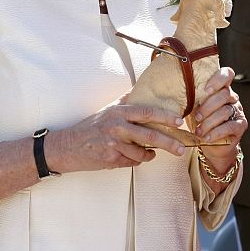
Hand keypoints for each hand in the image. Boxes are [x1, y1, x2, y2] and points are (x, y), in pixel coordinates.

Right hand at [62, 99, 185, 170]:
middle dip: (169, 143)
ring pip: (142, 153)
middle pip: (150, 135)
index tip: (179, 121)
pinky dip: (137, 160)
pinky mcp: (111, 160)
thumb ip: (125, 101)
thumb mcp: (108, 110)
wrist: (67, 146)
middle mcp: (117, 127)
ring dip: (151, 154)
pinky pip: (132, 162)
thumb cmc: (90, 127)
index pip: (147, 112)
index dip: (165, 116)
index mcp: (119, 113)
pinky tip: (136, 157)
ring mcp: (114, 145)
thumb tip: (141, 88)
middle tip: (182, 148)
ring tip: (154, 153)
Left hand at [193, 67, 246, 162]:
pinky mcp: (240, 125)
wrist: (211, 145)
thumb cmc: (200, 122)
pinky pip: (230, 126)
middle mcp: (232, 97)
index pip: (227, 74)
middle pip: (224, 94)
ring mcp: (237, 111)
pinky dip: (216, 132)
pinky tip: (207, 137)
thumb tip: (176, 91)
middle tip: (197, 117)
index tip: (206, 89)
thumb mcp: (194, 108)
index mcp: (221, 88)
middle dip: (208, 106)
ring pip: (225, 111)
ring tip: (198, 131)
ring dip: (209, 122)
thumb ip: (192, 98)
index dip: (218, 79)